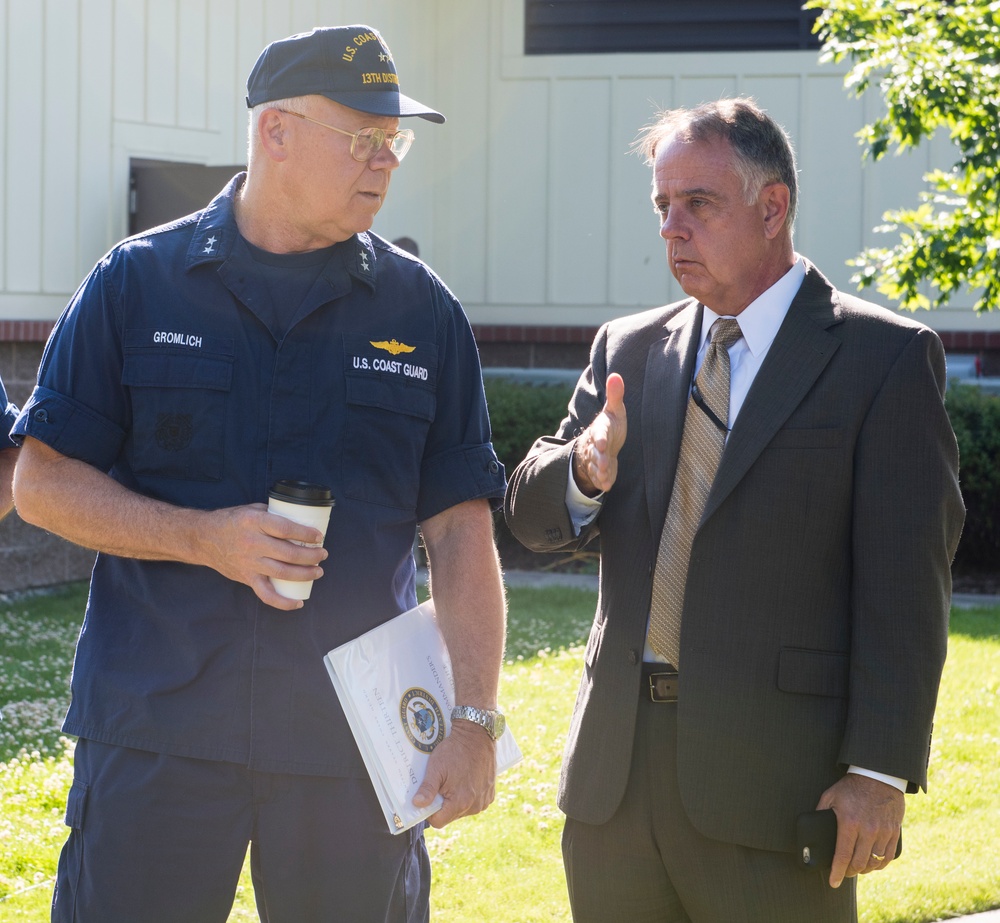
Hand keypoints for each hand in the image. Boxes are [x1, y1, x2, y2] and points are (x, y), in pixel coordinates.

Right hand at [196, 503, 327, 610]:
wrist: (204, 538)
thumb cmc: (231, 521)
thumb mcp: (252, 510)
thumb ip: (274, 515)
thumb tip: (300, 520)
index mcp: (255, 522)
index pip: (286, 529)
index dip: (306, 534)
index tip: (319, 537)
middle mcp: (252, 543)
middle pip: (289, 553)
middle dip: (311, 555)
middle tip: (322, 555)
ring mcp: (249, 563)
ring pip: (282, 572)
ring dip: (305, 574)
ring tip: (318, 571)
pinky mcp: (246, 578)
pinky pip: (266, 594)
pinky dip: (283, 602)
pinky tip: (298, 603)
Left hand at [412, 720, 496, 827]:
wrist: (478, 735)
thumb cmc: (455, 750)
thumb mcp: (436, 767)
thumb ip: (427, 789)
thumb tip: (417, 804)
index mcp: (460, 802)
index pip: (439, 821)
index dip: (430, 812)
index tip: (429, 798)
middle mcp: (475, 806)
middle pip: (451, 816)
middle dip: (443, 804)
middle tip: (442, 784)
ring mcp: (484, 800)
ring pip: (462, 810)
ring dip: (456, 800)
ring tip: (454, 780)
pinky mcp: (490, 794)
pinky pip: (474, 803)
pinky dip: (468, 795)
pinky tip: (465, 780)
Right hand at [572, 373, 626, 495]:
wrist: (600, 443)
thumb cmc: (610, 425)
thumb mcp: (614, 410)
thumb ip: (615, 395)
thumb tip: (616, 375)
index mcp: (600, 429)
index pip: (599, 433)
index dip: (600, 438)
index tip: (602, 444)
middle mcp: (595, 445)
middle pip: (594, 452)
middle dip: (598, 459)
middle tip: (603, 464)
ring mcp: (596, 459)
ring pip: (594, 466)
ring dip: (599, 473)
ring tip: (605, 478)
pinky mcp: (600, 471)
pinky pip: (599, 477)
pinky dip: (602, 482)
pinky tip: (607, 486)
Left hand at [816, 773, 904, 887]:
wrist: (878, 776)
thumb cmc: (851, 786)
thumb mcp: (830, 795)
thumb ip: (821, 812)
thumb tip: (813, 829)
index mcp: (849, 822)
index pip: (843, 855)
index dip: (837, 872)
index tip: (832, 882)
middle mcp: (867, 830)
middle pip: (859, 863)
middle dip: (849, 872)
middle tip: (843, 873)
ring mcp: (883, 832)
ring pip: (874, 863)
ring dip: (864, 870)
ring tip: (856, 868)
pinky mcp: (894, 832)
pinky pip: (887, 857)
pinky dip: (879, 865)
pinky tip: (872, 864)